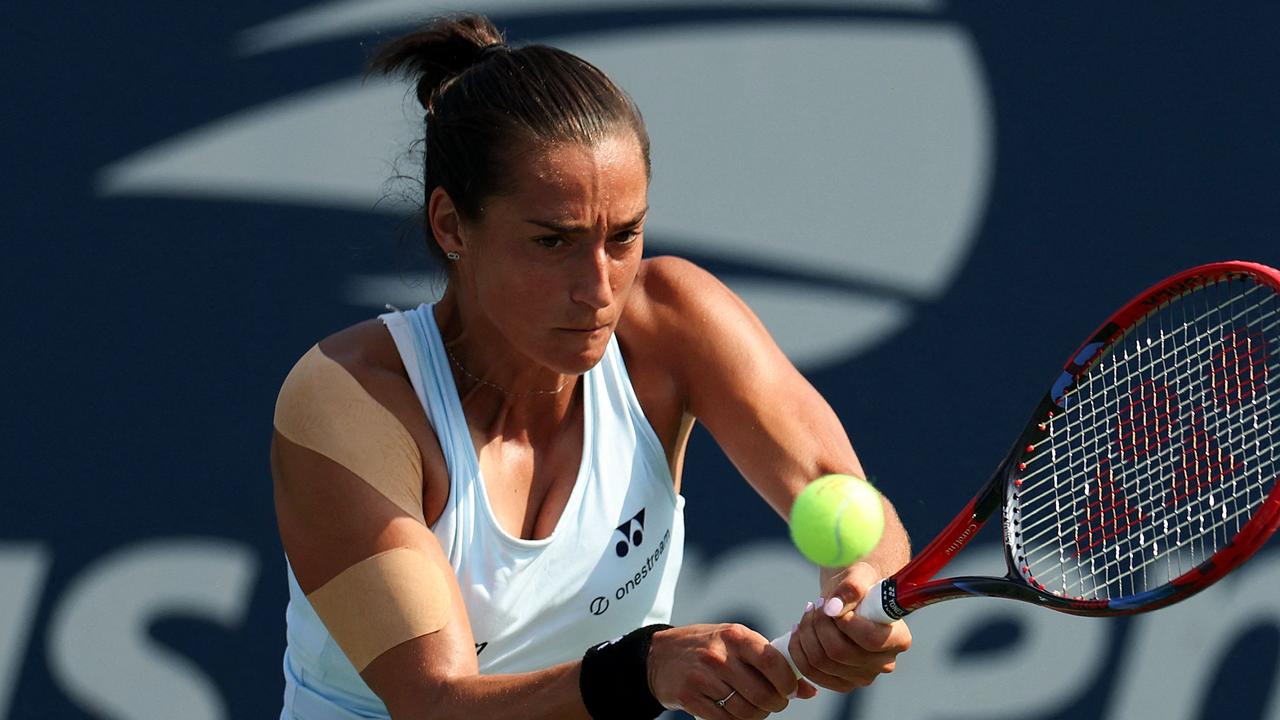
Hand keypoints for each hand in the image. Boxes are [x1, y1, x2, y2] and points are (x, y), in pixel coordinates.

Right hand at [647, 624, 817, 718]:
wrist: (660, 655)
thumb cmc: (708, 646)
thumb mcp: (736, 642)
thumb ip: (770, 661)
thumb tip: (808, 690)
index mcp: (735, 636)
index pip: (772, 661)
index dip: (788, 682)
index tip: (790, 690)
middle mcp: (719, 654)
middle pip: (762, 693)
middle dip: (775, 704)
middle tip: (774, 703)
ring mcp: (702, 676)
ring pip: (745, 710)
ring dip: (756, 715)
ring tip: (754, 708)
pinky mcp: (689, 697)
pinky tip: (733, 712)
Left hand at [787, 562, 911, 691]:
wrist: (851, 599)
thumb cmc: (859, 585)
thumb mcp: (859, 575)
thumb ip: (851, 588)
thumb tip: (833, 607)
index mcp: (899, 639)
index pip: (870, 638)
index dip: (844, 621)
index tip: (830, 603)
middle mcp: (884, 663)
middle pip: (839, 652)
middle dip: (819, 624)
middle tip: (816, 604)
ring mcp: (863, 677)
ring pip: (821, 661)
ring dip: (806, 633)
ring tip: (809, 612)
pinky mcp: (842, 683)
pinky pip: (810, 671)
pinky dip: (798, 649)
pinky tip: (800, 629)